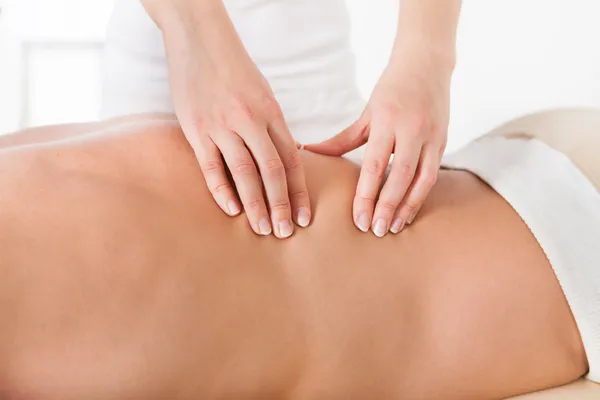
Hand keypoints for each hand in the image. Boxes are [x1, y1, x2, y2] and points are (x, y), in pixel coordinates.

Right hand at [157, 1, 310, 238]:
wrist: (199, 39)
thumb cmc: (234, 69)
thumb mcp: (262, 94)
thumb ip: (272, 126)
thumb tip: (286, 158)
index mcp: (271, 112)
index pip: (291, 160)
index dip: (299, 191)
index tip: (304, 216)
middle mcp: (250, 120)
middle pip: (271, 170)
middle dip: (281, 204)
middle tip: (285, 232)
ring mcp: (221, 124)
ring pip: (244, 172)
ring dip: (255, 204)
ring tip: (262, 228)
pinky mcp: (196, 128)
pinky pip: (211, 165)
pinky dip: (222, 189)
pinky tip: (231, 210)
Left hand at [306, 53, 450, 236]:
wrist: (427, 63)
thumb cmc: (391, 89)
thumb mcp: (367, 113)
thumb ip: (342, 139)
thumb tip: (310, 152)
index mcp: (387, 120)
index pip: (375, 165)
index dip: (366, 195)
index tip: (359, 219)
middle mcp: (412, 129)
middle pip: (400, 176)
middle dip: (387, 206)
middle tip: (375, 230)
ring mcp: (432, 135)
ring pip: (423, 179)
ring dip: (408, 206)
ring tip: (394, 228)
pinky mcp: (444, 140)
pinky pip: (434, 174)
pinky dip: (421, 195)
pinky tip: (409, 211)